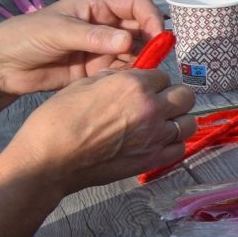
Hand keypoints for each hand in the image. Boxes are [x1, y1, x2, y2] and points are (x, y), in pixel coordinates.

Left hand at [0, 0, 167, 94]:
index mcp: (96, 7)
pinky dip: (128, 77)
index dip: (151, 17)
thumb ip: (93, 36)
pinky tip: (125, 84)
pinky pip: (121, 72)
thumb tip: (128, 40)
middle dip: (151, 42)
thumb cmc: (25, 37)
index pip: (136, 5)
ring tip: (139, 74)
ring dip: (141, 61)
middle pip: (141, 29)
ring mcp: (102, 49)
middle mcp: (104, 26)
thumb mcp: (57, 31)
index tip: (158, 36)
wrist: (0, 68)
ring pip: (135, 52)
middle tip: (154, 60)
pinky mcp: (96, 70)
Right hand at [2, 68, 197, 191]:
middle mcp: (151, 109)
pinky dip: (173, 143)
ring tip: (161, 122)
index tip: (145, 87)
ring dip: (178, 119)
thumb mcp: (83, 84)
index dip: (153, 81)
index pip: (162, 75)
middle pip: (185, 96)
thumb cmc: (57, 121)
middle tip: (158, 102)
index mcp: (134, 86)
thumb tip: (129, 76)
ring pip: (189, 122)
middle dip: (173, 96)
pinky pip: (179, 147)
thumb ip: (115, 78)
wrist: (48, 161)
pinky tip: (158, 141)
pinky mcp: (152, 160)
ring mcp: (154, 137)